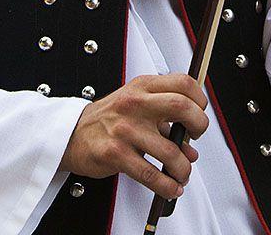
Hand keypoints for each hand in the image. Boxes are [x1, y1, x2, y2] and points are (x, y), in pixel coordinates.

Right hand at [59, 73, 208, 199]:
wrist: (71, 134)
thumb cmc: (107, 119)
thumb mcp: (136, 106)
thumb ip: (165, 122)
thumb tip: (189, 147)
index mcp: (142, 87)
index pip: (182, 83)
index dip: (199, 99)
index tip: (199, 113)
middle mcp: (134, 104)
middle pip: (182, 107)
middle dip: (199, 126)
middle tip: (196, 138)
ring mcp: (125, 129)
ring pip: (170, 151)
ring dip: (183, 168)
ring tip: (182, 173)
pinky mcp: (115, 153)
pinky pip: (150, 174)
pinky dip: (167, 186)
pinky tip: (170, 188)